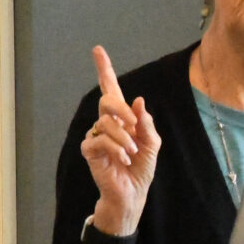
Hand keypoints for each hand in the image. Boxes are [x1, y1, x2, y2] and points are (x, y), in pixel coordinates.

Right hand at [80, 46, 160, 231]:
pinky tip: (123, 159)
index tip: (98, 50)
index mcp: (123, 119)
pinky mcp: (90, 151)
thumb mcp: (152, 144)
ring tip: (132, 153)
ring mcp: (97, 136)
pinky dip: (116, 149)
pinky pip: (99, 140)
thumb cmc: (141, 168)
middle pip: (107, 101)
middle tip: (134, 125)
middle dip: (122, 110)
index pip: (110, 89)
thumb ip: (146, 123)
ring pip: (105, 123)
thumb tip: (138, 101)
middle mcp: (107, 124)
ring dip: (124, 138)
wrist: (133, 193)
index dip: (104, 69)